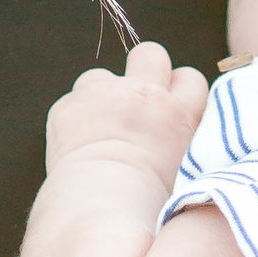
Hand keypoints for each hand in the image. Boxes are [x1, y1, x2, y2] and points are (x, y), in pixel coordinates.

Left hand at [43, 42, 209, 187]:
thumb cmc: (148, 201)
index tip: (170, 107)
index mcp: (178, 113)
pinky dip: (73, 118)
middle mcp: (142, 94)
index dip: (178, 90)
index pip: (189, 78)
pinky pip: (71, 102)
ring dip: (101, 95)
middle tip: (136, 102)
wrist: (101, 202)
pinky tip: (76, 146)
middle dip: (145, 69)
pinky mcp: (68, 106)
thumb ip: (185, 142)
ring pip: (101, 76)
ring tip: (99, 128)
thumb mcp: (186, 169)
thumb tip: (181, 136)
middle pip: (150, 53)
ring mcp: (102, 95)